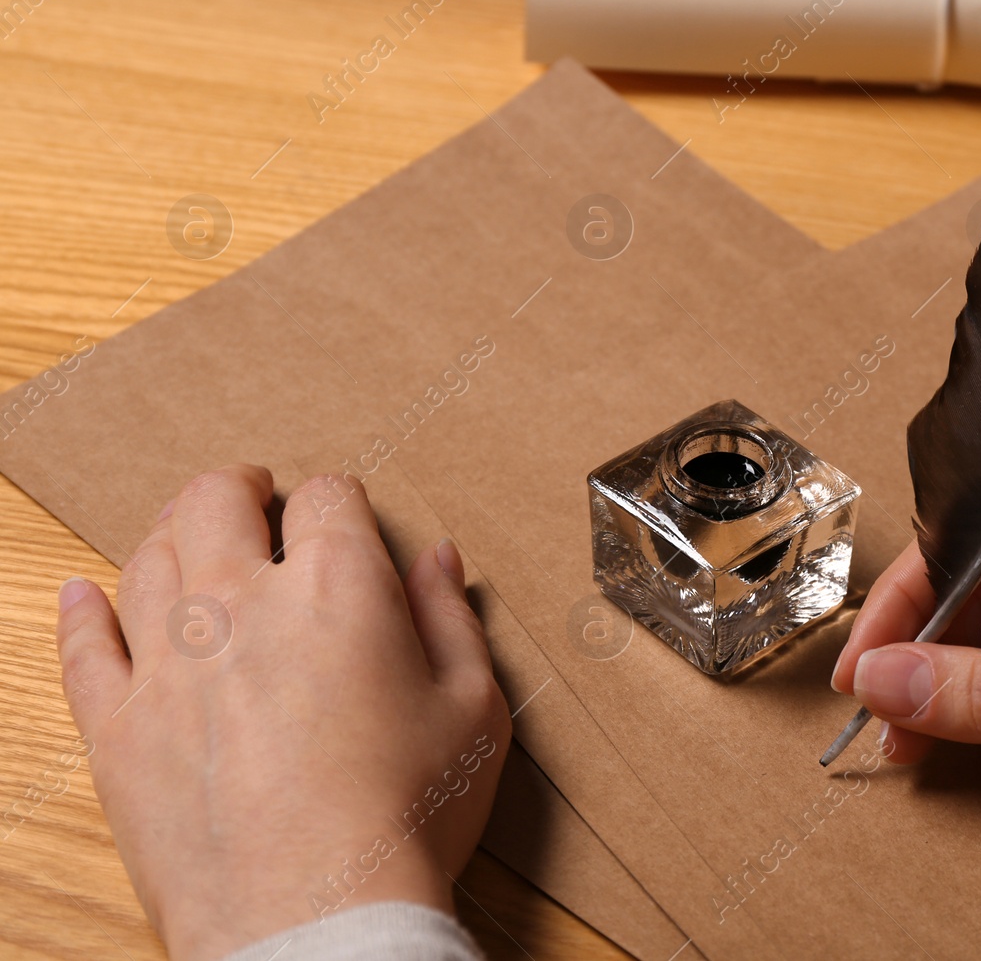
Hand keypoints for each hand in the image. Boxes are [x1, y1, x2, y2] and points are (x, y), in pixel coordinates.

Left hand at [55, 465, 510, 959]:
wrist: (318, 919)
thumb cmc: (408, 818)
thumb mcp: (473, 708)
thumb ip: (451, 618)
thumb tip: (438, 559)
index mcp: (338, 586)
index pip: (329, 498)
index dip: (340, 501)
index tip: (342, 520)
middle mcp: (241, 602)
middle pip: (218, 500)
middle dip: (242, 488)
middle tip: (254, 497)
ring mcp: (168, 661)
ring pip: (148, 556)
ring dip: (172, 532)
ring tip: (188, 538)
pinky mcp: (117, 725)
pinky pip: (84, 646)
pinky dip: (82, 611)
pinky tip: (84, 595)